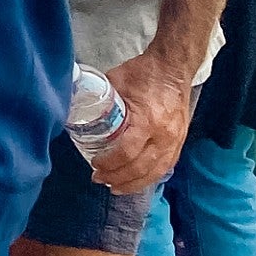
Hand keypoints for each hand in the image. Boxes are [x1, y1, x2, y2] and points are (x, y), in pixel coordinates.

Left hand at [90, 52, 191, 193]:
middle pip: (140, 167)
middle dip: (118, 178)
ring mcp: (175, 141)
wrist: (174, 68)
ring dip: (134, 183)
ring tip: (115, 188)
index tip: (94, 164)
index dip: (110, 163)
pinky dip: (150, 177)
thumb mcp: (116, 81)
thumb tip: (75, 105)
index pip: (127, 152)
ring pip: (155, 172)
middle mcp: (164, 135)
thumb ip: (100, 98)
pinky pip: (165, 167)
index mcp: (147, 120)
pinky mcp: (179, 142)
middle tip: (99, 179)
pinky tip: (137, 182)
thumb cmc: (144, 73)